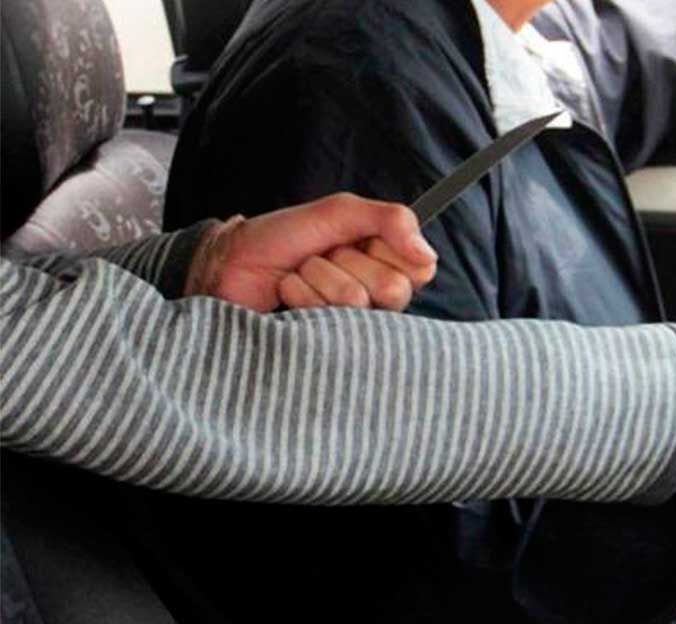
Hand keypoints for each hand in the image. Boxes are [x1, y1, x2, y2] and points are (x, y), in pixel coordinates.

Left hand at [185, 193, 436, 311]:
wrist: (230, 261)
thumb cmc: (282, 237)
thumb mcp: (339, 211)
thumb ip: (391, 221)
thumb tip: (429, 256)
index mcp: (387, 267)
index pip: (420, 268)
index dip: (387, 249)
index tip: (358, 240)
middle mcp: (375, 300)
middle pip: (393, 288)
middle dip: (346, 261)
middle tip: (322, 254)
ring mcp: (350, 326)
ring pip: (356, 300)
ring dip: (317, 275)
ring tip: (299, 271)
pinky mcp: (325, 344)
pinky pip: (327, 317)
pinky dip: (300, 293)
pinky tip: (287, 291)